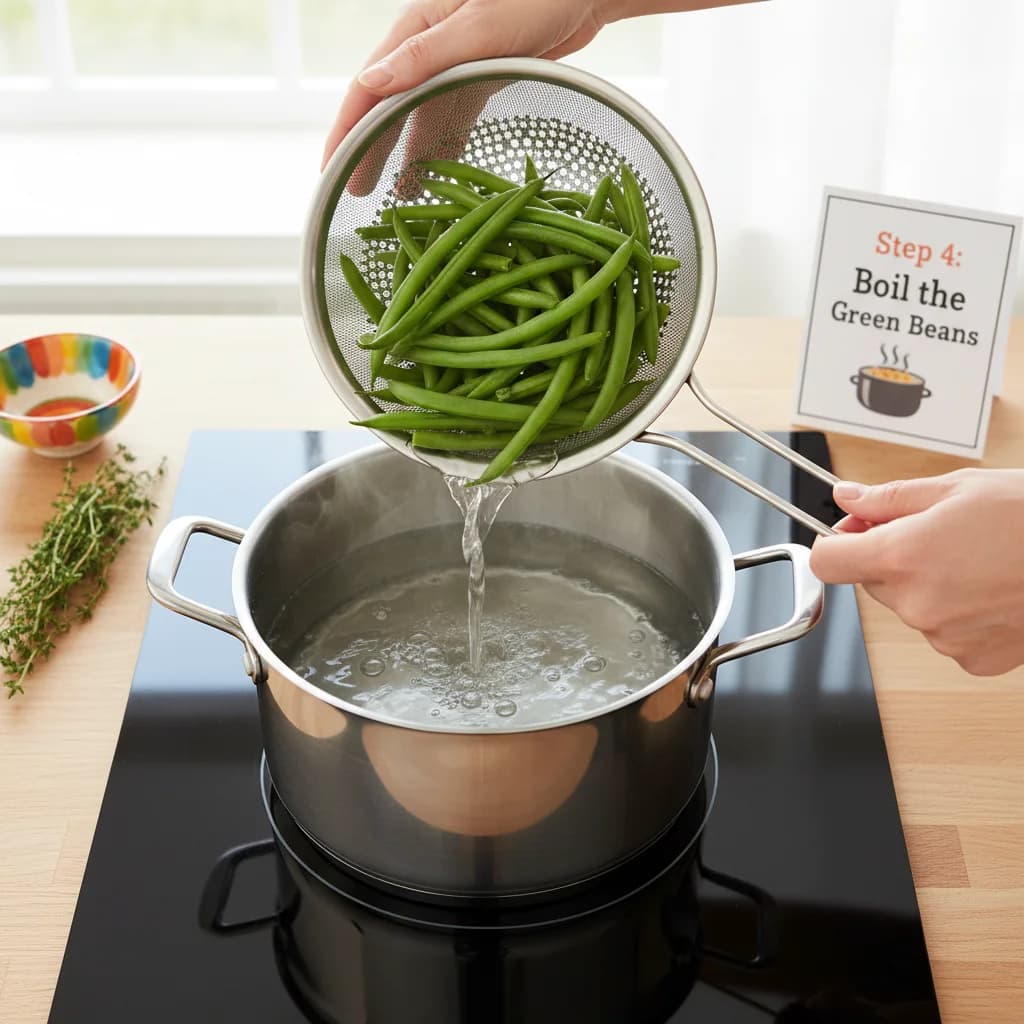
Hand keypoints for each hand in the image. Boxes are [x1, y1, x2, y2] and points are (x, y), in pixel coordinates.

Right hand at [322, 0, 608, 169]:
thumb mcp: (477, 28)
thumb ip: (424, 58)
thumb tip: (369, 84)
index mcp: (416, 31)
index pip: (368, 88)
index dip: (347, 131)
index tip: (331, 169)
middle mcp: (429, 48)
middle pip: (391, 107)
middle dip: (371, 150)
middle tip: (355, 193)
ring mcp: (456, 63)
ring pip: (423, 117)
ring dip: (410, 155)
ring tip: (401, 199)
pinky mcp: (483, 75)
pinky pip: (455, 117)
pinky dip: (446, 146)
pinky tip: (442, 175)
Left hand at [810, 469, 1023, 675]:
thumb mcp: (956, 488)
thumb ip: (889, 499)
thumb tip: (846, 498)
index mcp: (902, 556)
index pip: (827, 561)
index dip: (836, 543)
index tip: (854, 532)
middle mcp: (916, 603)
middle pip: (871, 583)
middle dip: (891, 558)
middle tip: (938, 534)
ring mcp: (944, 637)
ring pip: (910, 607)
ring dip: (928, 586)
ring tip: (978, 561)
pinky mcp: (973, 659)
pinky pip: (944, 633)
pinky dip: (959, 614)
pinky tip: (993, 590)